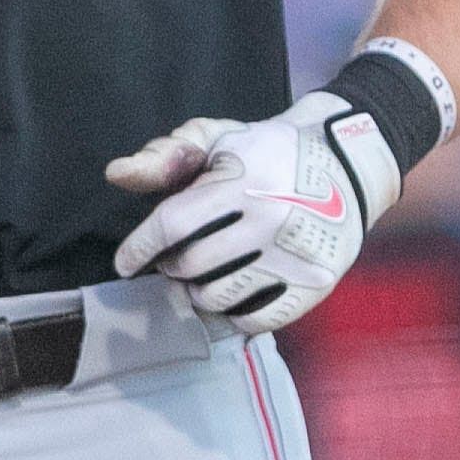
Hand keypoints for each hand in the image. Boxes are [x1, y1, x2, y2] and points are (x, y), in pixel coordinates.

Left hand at [105, 91, 403, 334]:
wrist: (344, 161)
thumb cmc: (265, 151)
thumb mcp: (216, 139)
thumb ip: (164, 157)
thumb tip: (116, 174)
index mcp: (243, 180)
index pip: (173, 224)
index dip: (140, 247)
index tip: (124, 263)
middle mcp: (272, 219)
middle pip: (193, 264)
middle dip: (172, 266)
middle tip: (175, 260)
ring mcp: (297, 254)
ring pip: (220, 297)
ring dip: (198, 293)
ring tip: (201, 277)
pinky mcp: (317, 283)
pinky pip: (258, 320)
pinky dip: (233, 315)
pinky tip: (230, 296)